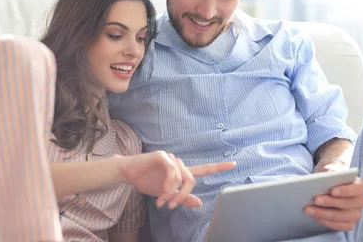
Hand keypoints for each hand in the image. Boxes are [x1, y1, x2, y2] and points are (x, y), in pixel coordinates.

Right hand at [120, 151, 235, 209]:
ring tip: (162, 201)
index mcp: (182, 172)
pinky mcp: (162, 156)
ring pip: (181, 177)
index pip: (203, 169)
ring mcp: (171, 158)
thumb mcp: (166, 195)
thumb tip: (200, 203)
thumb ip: (183, 198)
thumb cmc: (147, 182)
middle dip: (183, 195)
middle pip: (192, 179)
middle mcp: (179, 163)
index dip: (218, 168)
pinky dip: (169, 183)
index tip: (233, 164)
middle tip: (171, 205)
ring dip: (172, 192)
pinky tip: (163, 190)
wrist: (129, 174)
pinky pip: (172, 170)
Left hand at [305, 169, 362, 231]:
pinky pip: (339, 226)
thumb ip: (331, 169)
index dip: (346, 190)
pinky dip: (326, 222)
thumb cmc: (330, 176)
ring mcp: (356, 214)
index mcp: (359, 185)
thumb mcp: (330, 169)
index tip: (332, 191)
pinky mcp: (349, 223)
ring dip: (324, 214)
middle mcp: (360, 201)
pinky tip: (315, 217)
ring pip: (342, 217)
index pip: (357, 188)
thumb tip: (328, 172)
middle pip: (348, 204)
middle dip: (330, 202)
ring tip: (309, 209)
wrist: (329, 184)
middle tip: (315, 200)